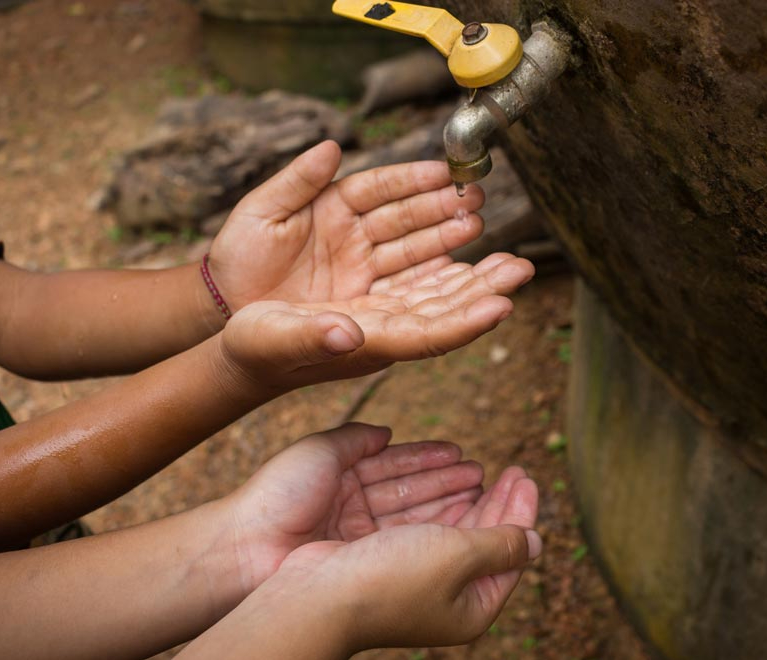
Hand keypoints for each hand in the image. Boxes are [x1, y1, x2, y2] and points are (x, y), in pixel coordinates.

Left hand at [207, 141, 485, 309]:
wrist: (226, 310)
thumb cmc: (237, 258)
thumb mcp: (260, 213)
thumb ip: (296, 180)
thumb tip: (329, 147)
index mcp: (331, 207)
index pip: (378, 188)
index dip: (411, 179)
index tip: (443, 172)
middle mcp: (354, 236)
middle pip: (406, 219)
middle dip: (442, 208)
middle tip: (474, 199)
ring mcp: (362, 268)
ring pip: (413, 251)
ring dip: (446, 239)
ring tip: (477, 227)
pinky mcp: (365, 302)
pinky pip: (405, 288)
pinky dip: (433, 279)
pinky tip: (460, 269)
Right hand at [218, 252, 534, 388]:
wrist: (244, 354)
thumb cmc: (255, 350)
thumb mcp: (272, 340)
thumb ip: (309, 336)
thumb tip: (346, 333)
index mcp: (366, 345)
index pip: (428, 336)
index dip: (466, 322)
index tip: (503, 305)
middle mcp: (383, 331)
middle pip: (445, 312)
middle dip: (485, 291)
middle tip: (523, 267)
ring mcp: (380, 313)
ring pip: (437, 293)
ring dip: (473, 276)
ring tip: (508, 257)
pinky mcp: (371, 297)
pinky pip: (416, 279)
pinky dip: (442, 265)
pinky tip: (464, 252)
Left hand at [223, 423, 485, 592]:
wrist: (248, 548)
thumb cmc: (277, 495)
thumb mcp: (320, 451)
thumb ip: (356, 439)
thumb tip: (387, 432)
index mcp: (341, 477)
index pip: (394, 464)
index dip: (428, 459)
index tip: (461, 453)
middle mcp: (354, 508)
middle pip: (410, 492)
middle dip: (448, 483)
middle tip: (485, 475)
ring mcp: (360, 537)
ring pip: (414, 516)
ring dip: (448, 504)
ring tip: (482, 493)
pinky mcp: (364, 561)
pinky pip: (407, 539)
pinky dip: (435, 528)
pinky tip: (461, 517)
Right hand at [258, 465, 540, 652]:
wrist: (316, 595)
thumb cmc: (390, 579)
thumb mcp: (460, 556)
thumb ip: (501, 543)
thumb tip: (537, 542)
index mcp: (471, 606)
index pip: (509, 554)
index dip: (521, 512)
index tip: (525, 476)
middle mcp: (446, 595)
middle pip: (482, 541)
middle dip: (498, 503)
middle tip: (512, 469)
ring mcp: (414, 578)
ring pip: (451, 530)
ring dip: (467, 498)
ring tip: (481, 470)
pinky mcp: (385, 560)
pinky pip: (422, 526)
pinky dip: (435, 502)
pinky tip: (442, 484)